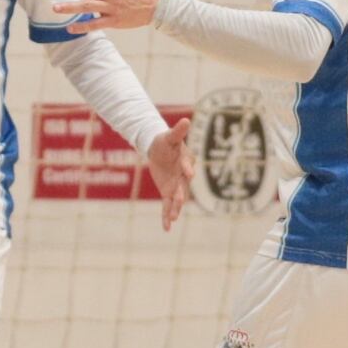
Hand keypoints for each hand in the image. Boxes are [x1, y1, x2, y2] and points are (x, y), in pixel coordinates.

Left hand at [145, 117, 195, 231]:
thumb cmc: (166, 142)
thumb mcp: (170, 137)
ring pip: (176, 199)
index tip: (188, 173)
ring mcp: (176, 186)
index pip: (186, 166)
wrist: (160, 150)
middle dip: (181, 194)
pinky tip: (166, 228)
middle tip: (180, 201)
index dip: (187, 168)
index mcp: (185, 162)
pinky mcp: (168, 192)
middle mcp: (183, 176)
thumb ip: (178, 131)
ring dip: (175, 209)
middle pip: (183, 186)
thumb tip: (185, 120)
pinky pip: (167, 205)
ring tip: (173, 218)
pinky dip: (166, 216)